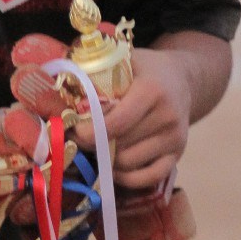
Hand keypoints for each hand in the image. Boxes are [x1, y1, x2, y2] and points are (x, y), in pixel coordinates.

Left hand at [75, 48, 190, 190]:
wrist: (181, 80)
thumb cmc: (144, 70)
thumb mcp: (123, 61)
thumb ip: (96, 74)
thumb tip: (58, 92)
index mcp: (152, 91)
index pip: (117, 123)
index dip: (90, 132)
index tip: (74, 130)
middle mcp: (168, 116)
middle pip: (120, 146)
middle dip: (94, 146)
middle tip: (79, 139)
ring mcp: (175, 139)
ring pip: (129, 164)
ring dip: (108, 161)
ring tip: (96, 148)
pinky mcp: (177, 155)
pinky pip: (148, 178)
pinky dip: (127, 178)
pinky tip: (114, 166)